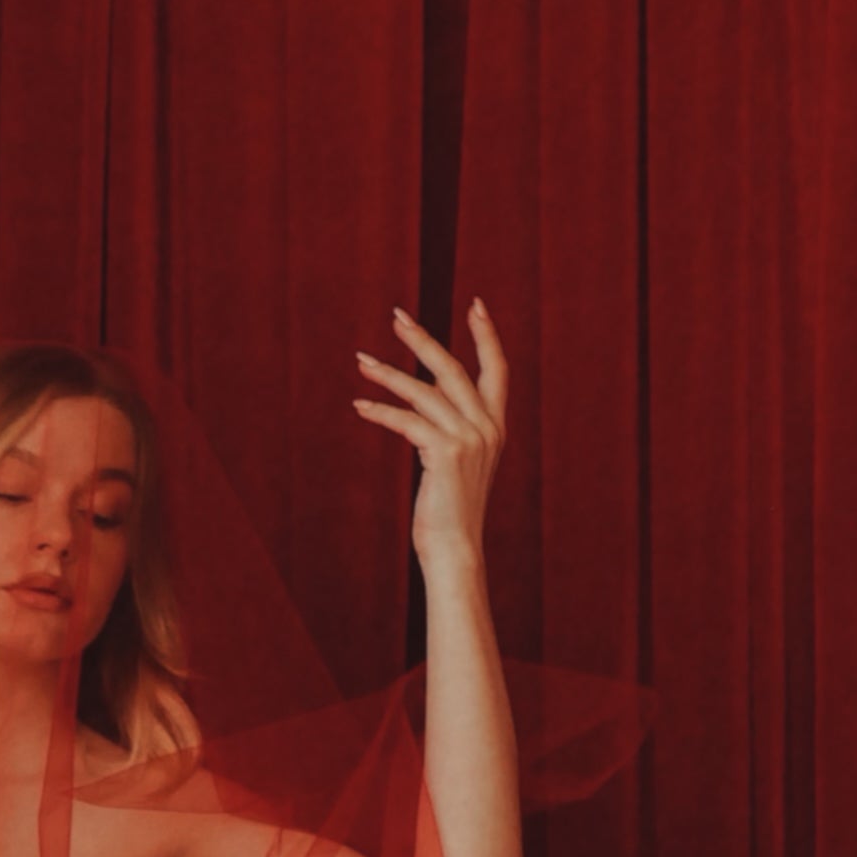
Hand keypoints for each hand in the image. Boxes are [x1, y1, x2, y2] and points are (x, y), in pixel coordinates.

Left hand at [354, 298, 509, 581]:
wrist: (456, 551)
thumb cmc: (450, 513)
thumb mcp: (456, 465)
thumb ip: (449, 431)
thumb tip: (425, 403)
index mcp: (495, 428)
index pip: (497, 371)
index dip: (487, 337)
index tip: (476, 305)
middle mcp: (487, 428)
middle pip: (454, 369)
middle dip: (423, 340)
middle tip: (396, 316)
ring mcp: (470, 439)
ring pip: (424, 392)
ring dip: (389, 374)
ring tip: (360, 360)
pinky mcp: (447, 453)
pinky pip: (407, 421)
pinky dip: (380, 412)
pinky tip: (360, 406)